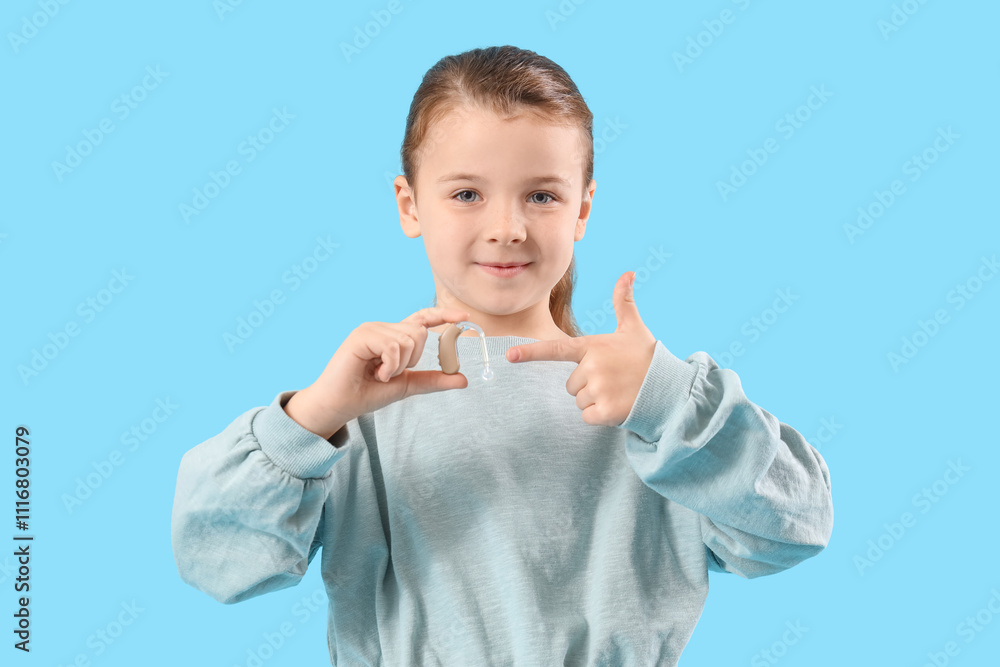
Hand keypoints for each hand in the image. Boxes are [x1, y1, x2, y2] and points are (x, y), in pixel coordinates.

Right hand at [285, 306, 471, 438]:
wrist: (340, 405)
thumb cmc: (367, 393)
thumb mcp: (407, 386)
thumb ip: (433, 380)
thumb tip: (464, 379)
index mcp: (393, 336)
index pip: (423, 318)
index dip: (444, 315)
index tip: (465, 317)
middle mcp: (383, 327)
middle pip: (420, 332)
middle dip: (413, 359)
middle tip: (391, 373)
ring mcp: (371, 328)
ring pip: (408, 339)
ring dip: (399, 366)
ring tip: (380, 374)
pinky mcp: (362, 335)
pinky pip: (393, 346)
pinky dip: (390, 366)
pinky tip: (375, 374)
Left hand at [507, 271, 656, 425]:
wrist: (670, 387)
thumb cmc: (647, 356)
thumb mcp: (634, 328)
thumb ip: (624, 302)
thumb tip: (628, 272)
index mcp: (592, 347)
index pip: (556, 349)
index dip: (531, 352)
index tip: (509, 355)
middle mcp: (592, 367)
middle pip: (570, 384)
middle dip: (588, 384)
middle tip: (612, 378)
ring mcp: (598, 389)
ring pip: (579, 400)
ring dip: (595, 400)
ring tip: (617, 390)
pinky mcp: (605, 411)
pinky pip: (587, 417)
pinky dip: (600, 416)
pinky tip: (618, 405)